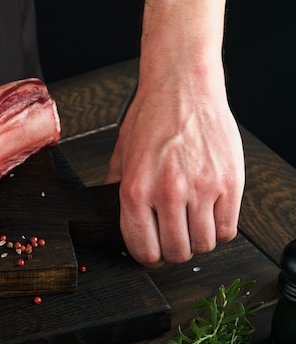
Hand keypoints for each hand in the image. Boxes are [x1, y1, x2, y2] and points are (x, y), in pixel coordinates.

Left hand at [105, 59, 244, 266]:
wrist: (183, 86)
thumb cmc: (153, 115)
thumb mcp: (122, 152)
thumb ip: (116, 186)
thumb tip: (113, 212)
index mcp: (136, 188)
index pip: (143, 247)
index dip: (148, 256)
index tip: (152, 252)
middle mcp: (168, 191)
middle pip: (177, 252)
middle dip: (174, 251)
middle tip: (174, 237)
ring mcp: (201, 188)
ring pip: (204, 244)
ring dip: (198, 240)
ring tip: (192, 222)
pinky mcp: (229, 183)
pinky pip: (229, 229)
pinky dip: (220, 228)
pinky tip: (210, 213)